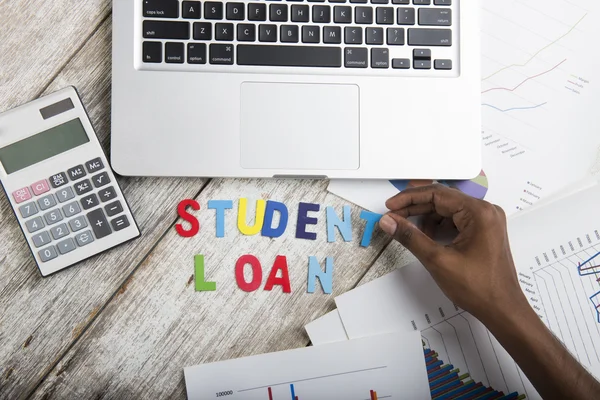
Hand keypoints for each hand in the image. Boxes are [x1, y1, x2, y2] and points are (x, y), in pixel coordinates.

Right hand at [378, 184, 527, 322]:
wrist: (502, 309)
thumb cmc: (478, 287)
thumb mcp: (437, 260)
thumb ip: (410, 237)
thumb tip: (389, 221)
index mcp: (479, 212)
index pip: (437, 194)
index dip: (409, 198)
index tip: (390, 206)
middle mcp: (485, 211)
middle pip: (443, 199)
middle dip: (416, 207)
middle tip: (393, 216)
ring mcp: (487, 221)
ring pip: (448, 210)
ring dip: (426, 217)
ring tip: (408, 229)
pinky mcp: (484, 231)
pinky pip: (456, 220)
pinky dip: (439, 225)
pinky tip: (427, 237)